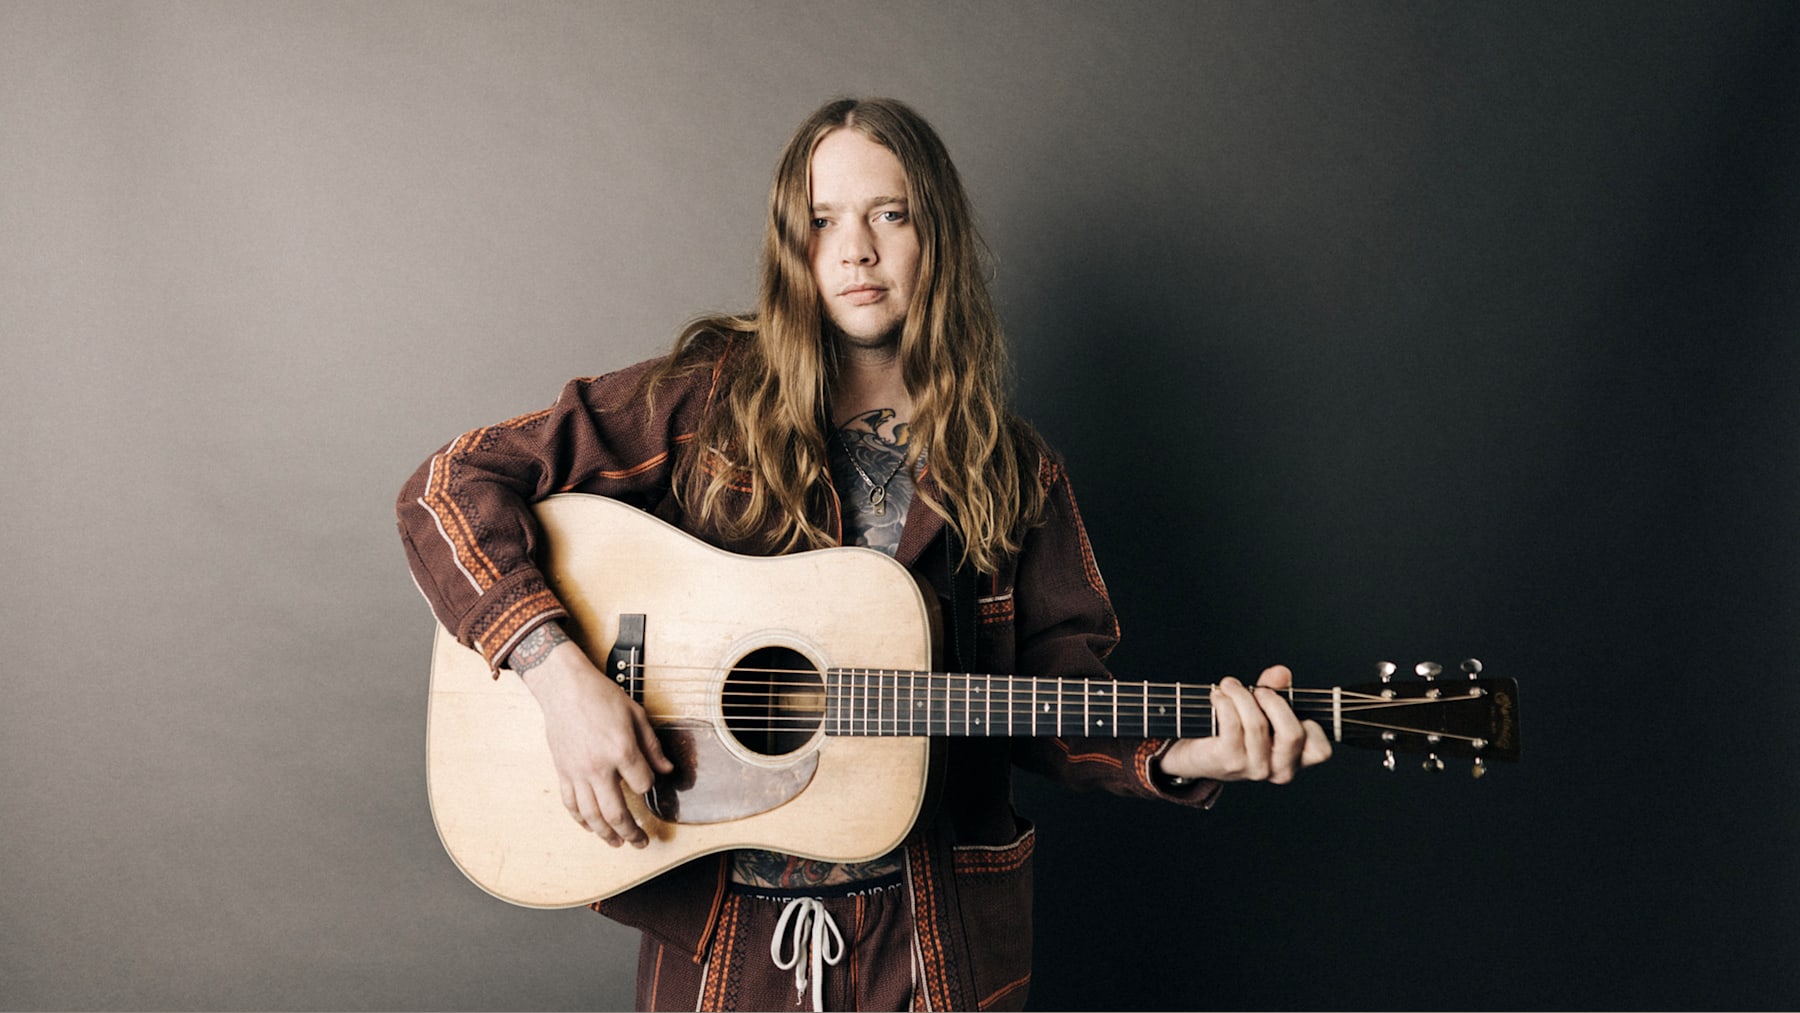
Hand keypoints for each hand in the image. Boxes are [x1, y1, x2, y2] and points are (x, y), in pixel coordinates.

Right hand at [515, 634, 673, 846]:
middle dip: (632, 832)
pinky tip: (591, 827)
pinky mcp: (563, 772)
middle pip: (617, 813)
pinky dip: (581, 820)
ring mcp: (578, 773)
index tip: (648, 782)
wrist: (564, 688)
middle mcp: (599, 767)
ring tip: (618, 842)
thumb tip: (667, 770)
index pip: (643, 784)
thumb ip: (652, 747)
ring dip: (606, 834)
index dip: (649, 786)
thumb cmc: (601, 696)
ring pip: (592, 815)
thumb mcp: (636, 715)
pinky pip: (571, 804)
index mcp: (621, 750)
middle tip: (641, 842)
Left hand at [1156, 665, 1331, 784]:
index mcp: (1296, 760)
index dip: (1310, 724)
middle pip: (1292, 734)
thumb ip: (1277, 689)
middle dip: (1275, 702)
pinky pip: (1232, 725)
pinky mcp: (1228, 762)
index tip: (1287, 704)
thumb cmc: (1237, 731)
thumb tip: (1281, 673)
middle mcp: (1278, 769)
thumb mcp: (1263, 709)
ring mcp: (1254, 769)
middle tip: (1259, 690)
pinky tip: (1217, 696)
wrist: (1198, 755)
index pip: (1320, 750)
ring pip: (1258, 725)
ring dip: (1242, 696)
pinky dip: (1224, 703)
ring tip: (1229, 686)